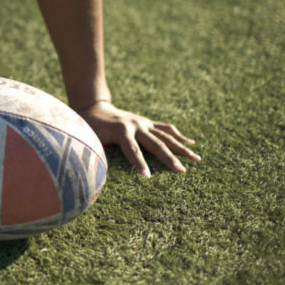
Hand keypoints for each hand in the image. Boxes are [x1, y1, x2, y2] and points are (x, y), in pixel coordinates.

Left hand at [80, 101, 199, 176]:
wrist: (92, 107)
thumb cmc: (88, 127)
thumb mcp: (88, 138)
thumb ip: (94, 152)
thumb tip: (96, 173)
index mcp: (120, 130)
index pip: (131, 149)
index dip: (138, 163)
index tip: (147, 177)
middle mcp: (135, 125)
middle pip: (155, 143)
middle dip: (168, 158)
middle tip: (181, 172)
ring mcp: (143, 123)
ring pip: (165, 136)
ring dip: (181, 148)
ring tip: (196, 159)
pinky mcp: (146, 122)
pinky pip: (165, 129)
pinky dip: (178, 136)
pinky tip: (191, 143)